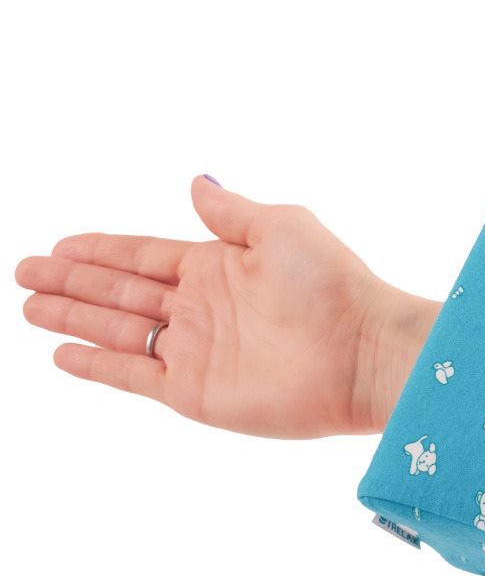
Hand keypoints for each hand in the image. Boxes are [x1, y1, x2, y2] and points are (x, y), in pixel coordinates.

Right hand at [15, 175, 440, 438]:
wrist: (361, 352)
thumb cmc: (332, 284)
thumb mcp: (281, 227)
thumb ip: (230, 213)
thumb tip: (196, 182)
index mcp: (218, 266)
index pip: (143, 256)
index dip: (100, 250)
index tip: (60, 243)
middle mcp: (202, 307)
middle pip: (121, 292)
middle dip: (73, 281)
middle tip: (24, 271)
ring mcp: (196, 351)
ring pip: (119, 332)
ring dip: (74, 318)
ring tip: (29, 306)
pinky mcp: (196, 393)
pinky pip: (134, 376)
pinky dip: (97, 366)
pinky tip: (64, 354)